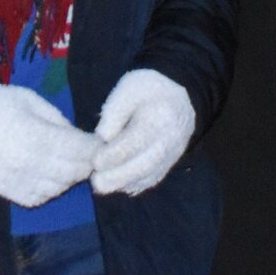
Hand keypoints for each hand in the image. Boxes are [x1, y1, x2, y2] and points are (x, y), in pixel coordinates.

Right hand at [0, 86, 99, 207]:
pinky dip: (51, 188)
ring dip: (69, 175)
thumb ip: (59, 121)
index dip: (96, 146)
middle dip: (86, 161)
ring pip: (62, 187)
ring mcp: (24, 184)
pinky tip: (47, 174)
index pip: (83, 151)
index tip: (98, 140)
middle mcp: (34, 166)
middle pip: (77, 172)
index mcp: (40, 139)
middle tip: (84, 150)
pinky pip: (43, 198)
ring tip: (64, 160)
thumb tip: (80, 138)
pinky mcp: (14, 195)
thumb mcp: (32, 101)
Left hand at [92, 69, 194, 195]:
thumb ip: (114, 111)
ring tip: (101, 184)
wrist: (180, 96)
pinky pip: (152, 179)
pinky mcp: (169, 163)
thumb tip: (102, 137)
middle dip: (118, 177)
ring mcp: (172, 155)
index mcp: (160, 118)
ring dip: (124, 184)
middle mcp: (169, 141)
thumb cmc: (149, 89)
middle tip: (96, 181)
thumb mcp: (128, 89)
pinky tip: (118, 184)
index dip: (114, 154)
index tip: (95, 161)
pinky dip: (134, 185)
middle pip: (144, 165)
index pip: (136, 141)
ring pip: (148, 176)